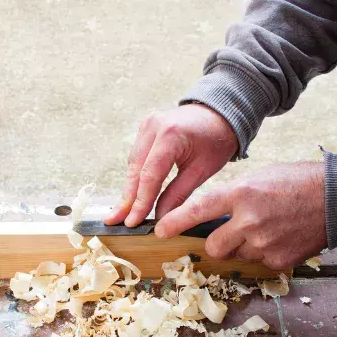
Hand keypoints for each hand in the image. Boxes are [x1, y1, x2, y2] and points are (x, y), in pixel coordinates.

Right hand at [104, 104, 238, 226]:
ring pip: (133, 164)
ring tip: (121, 213)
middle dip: (127, 199)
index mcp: (171, 134)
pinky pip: (137, 157)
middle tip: (117, 221)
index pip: (150, 175)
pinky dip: (135, 176)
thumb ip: (178, 194)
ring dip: (129, 189)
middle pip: (136, 169)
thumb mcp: (202, 171)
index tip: (133, 222)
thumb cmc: (216, 141)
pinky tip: (131, 195)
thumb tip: (160, 219)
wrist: (220, 114)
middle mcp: (153, 126)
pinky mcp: (145, 128)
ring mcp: (147, 125)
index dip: (140, 201)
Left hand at [154, 162, 326, 269]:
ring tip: (266, 230)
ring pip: (236, 256)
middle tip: (232, 231)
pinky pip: (258, 262)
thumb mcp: (260, 178)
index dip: (176, 221)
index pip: (198, 209)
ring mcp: (264, 243)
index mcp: (242, 193)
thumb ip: (234, 197)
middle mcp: (249, 220)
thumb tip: (213, 217)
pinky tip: (281, 237)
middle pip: (213, 245)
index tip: (160, 230)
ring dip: (242, 247)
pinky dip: (264, 253)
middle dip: (217, 242)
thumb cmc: (299, 182)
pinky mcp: (278, 260)